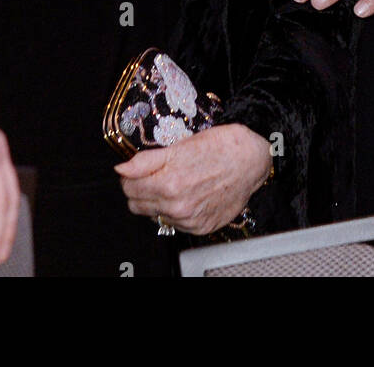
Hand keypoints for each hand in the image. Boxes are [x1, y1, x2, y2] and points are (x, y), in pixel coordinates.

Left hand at [115, 124, 271, 235]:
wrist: (252, 160)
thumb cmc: (221, 147)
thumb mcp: (180, 145)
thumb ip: (145, 161)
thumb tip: (121, 168)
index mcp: (169, 183)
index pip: (128, 188)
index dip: (129, 177)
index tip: (136, 171)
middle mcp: (179, 206)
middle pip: (137, 205)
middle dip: (140, 190)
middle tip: (153, 175)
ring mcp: (190, 220)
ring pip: (155, 215)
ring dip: (158, 201)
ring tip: (174, 182)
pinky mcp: (201, 227)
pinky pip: (175, 223)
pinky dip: (176, 210)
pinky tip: (187, 194)